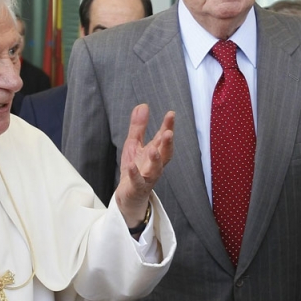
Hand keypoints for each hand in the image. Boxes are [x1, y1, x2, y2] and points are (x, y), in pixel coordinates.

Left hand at [114, 105, 174, 228]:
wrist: (129, 195)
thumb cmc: (135, 168)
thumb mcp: (134, 144)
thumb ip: (139, 126)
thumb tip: (143, 105)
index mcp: (155, 152)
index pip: (163, 138)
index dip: (168, 126)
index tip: (171, 114)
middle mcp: (155, 164)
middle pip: (165, 154)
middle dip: (167, 144)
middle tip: (169, 133)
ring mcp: (148, 177)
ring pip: (155, 170)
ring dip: (156, 160)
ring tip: (153, 149)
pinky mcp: (138, 187)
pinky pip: (137, 181)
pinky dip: (135, 174)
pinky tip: (131, 166)